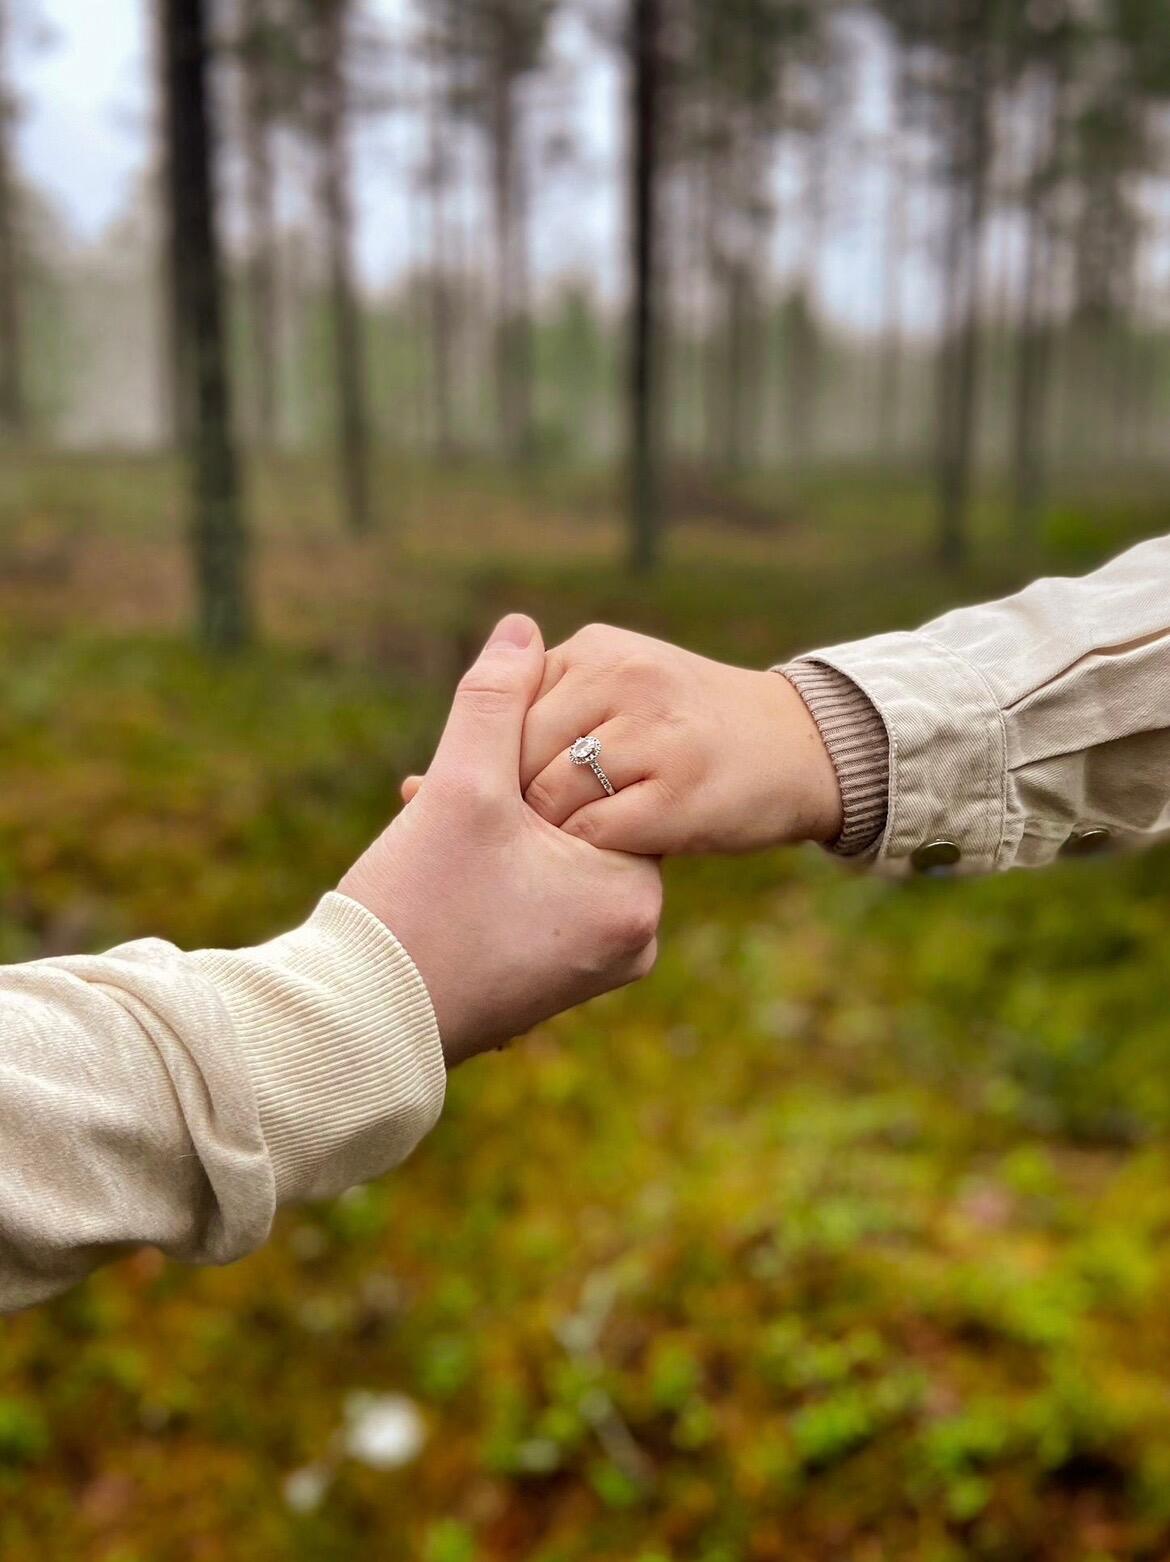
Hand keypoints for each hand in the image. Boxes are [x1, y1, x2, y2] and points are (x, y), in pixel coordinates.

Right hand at [340, 615, 662, 1065]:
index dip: (525, 760)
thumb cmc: (413, 912)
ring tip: (427, 830)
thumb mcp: (458, 790)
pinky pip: (537, 897)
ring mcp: (595, 966)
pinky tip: (436, 867)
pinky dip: (493, 873)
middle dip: (503, 797)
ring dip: (491, 830)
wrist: (356, 1031)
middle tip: (436, 803)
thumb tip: (522, 626)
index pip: (599, 782)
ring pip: (551, 854)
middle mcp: (634, 940)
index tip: (467, 779)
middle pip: (575, 819)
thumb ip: (493, 698)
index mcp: (634, 898)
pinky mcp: (556, 981)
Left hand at [403, 624, 840, 856]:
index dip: (468, 764)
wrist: (799, 746)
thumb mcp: (617, 696)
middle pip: (517, 751)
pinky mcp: (682, 787)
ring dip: (541, 835)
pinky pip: (598, 831)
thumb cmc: (687, 736)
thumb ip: (540, 720)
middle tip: (488, 850)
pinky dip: (584, 855)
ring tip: (542, 862)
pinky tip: (588, 868)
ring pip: (551, 793)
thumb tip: (418, 786)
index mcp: (595, 651)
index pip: (502, 707)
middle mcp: (622, 677)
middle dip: (499, 805)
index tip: (447, 806)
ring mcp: (655, 730)